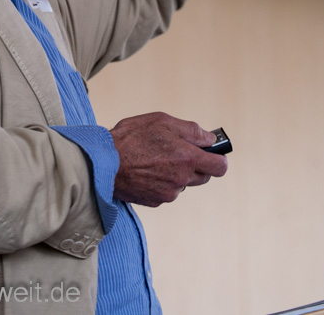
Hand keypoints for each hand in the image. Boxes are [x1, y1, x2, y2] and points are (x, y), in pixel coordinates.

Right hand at [109, 112, 227, 206]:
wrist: (103, 163)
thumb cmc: (131, 138)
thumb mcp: (162, 121)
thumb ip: (191, 130)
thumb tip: (210, 139)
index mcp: (188, 159)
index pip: (220, 167)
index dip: (219, 158)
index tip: (212, 152)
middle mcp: (182, 180)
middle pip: (203, 176)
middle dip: (196, 164)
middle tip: (178, 150)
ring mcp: (169, 193)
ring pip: (183, 183)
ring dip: (177, 173)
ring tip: (155, 158)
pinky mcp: (155, 201)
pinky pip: (167, 191)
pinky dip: (162, 181)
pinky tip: (146, 169)